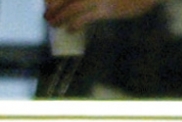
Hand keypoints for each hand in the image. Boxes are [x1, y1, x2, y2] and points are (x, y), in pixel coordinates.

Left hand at [44, 0, 163, 30]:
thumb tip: (79, 5)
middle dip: (52, 8)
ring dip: (59, 17)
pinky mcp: (107, 9)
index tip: (48, 4)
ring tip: (54, 24)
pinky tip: (71, 29)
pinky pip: (84, 18)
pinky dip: (74, 24)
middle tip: (47, 16)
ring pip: (70, 8)